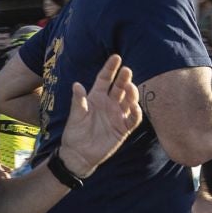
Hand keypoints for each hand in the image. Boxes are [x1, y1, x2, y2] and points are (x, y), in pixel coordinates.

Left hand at [58, 53, 140, 176]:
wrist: (79, 154)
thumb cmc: (75, 133)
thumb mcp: (76, 116)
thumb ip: (78, 101)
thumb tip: (77, 85)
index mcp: (96, 97)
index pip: (105, 79)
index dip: (110, 68)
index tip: (116, 57)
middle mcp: (109, 104)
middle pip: (119, 87)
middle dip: (124, 78)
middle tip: (126, 71)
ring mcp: (118, 115)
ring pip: (129, 100)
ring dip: (131, 93)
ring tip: (129, 87)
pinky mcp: (123, 128)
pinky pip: (133, 118)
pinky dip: (136, 112)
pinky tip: (134, 107)